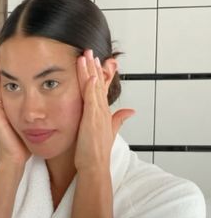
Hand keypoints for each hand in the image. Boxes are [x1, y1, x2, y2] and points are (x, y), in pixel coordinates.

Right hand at [0, 49, 30, 165]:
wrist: (16, 158)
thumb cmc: (24, 144)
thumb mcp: (33, 126)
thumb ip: (38, 116)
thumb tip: (48, 108)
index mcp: (14, 108)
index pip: (13, 86)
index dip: (11, 72)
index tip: (12, 57)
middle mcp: (4, 107)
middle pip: (1, 83)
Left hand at [74, 49, 134, 171]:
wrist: (96, 165)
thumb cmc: (97, 151)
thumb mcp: (110, 131)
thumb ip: (119, 119)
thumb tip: (131, 111)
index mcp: (104, 113)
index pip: (102, 90)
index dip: (102, 75)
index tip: (100, 61)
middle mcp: (103, 111)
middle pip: (99, 85)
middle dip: (95, 68)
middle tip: (91, 52)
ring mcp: (98, 115)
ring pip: (94, 89)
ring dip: (91, 72)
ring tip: (87, 56)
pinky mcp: (92, 120)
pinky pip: (91, 100)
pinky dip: (91, 88)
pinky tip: (90, 76)